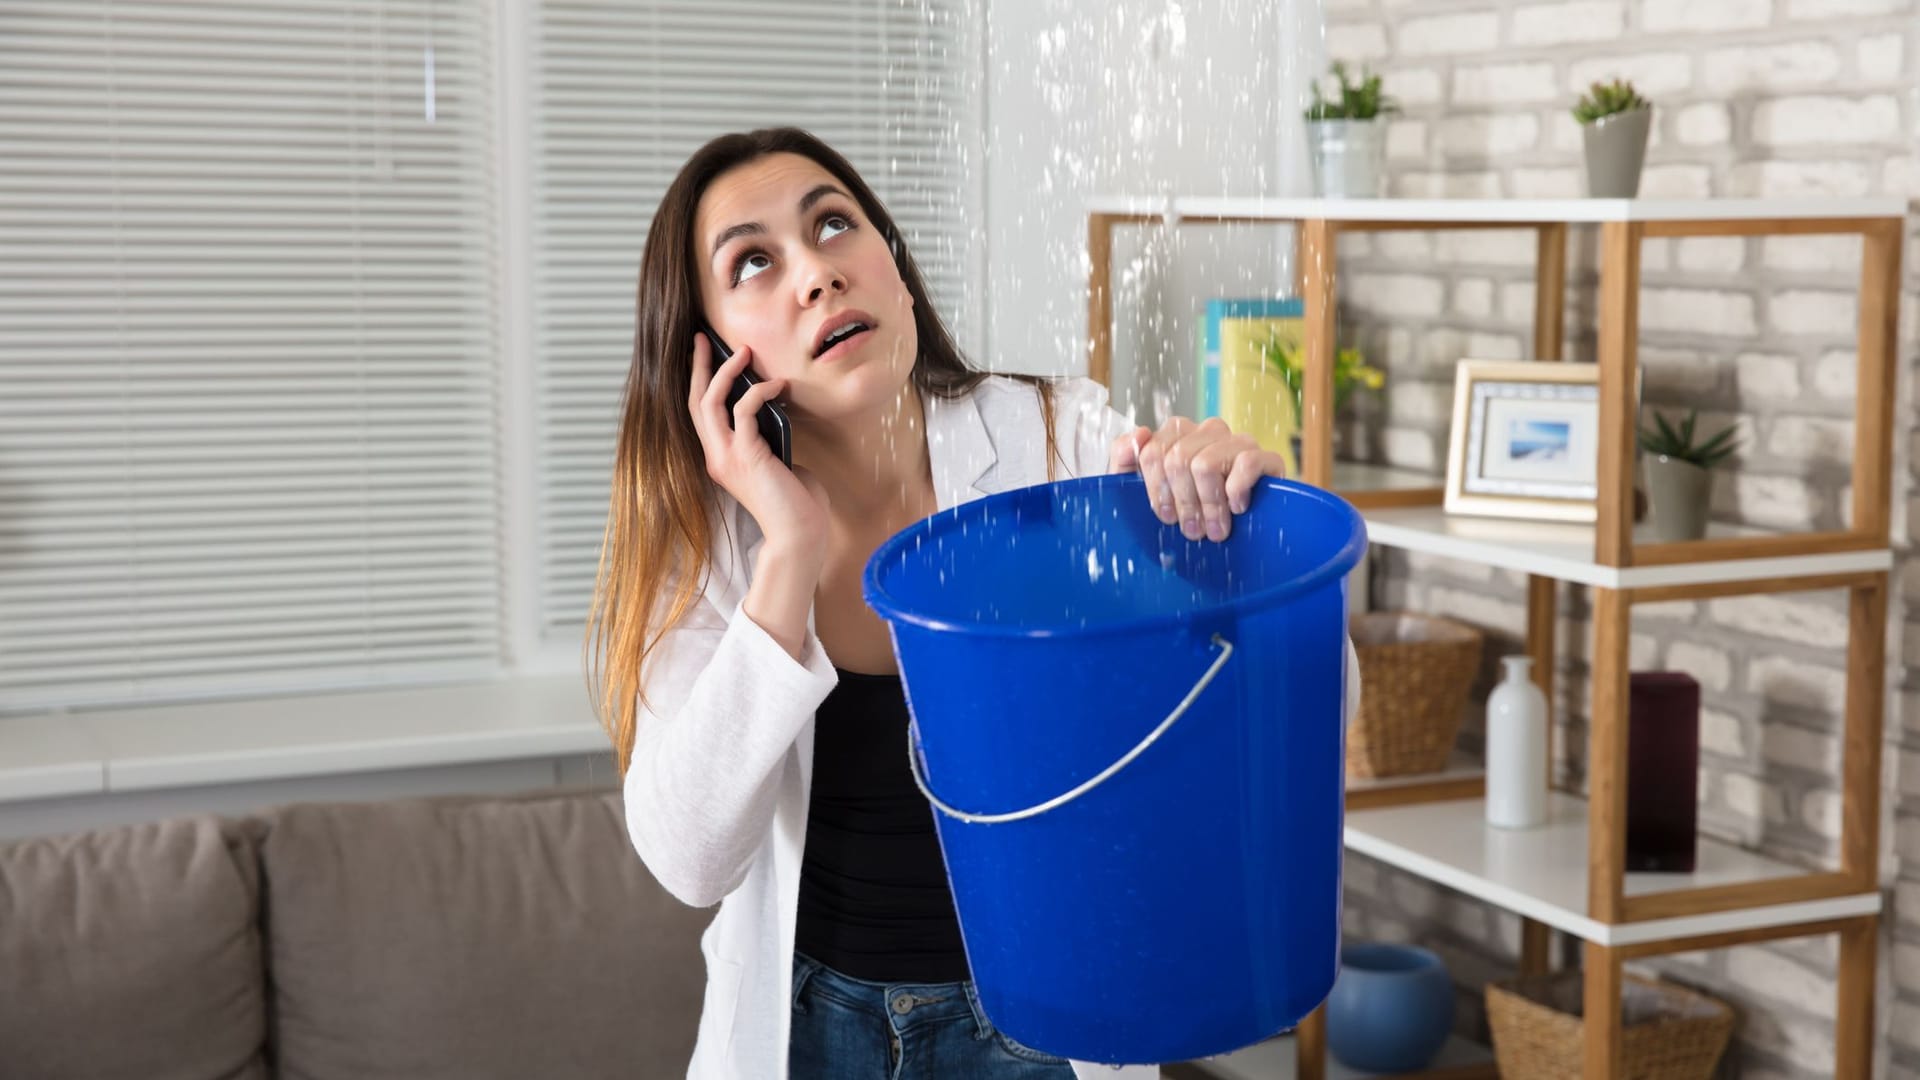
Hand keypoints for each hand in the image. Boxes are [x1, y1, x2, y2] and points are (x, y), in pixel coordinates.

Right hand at [687, 333, 829, 565]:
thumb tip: (773, 407)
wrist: (800, 534)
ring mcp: (727, 458)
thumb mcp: (775, 461)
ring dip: (726, 372)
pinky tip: (779, 385)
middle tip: (705, 338)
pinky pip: (744, 410)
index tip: (703, 353)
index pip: (700, 413)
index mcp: (720, 458)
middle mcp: (716, 457)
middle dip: (699, 366)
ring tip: (744, 352)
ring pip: (712, 402)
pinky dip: (760, 392)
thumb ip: (767, 438)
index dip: (699, 381)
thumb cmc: (796, 503)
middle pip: (696, 402)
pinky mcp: (747, 456)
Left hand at [1108, 416, 1288, 542]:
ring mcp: (1238, 442)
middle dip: (1183, 503)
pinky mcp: (1267, 457)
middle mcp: (1207, 432)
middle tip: (1192, 530)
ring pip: (1206, 464)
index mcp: (1177, 435)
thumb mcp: (1144, 492)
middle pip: (1177, 459)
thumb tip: (1139, 435)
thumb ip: (1125, 460)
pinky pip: (1247, 463)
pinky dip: (1238, 491)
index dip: (1156, 490)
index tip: (1166, 516)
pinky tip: (1238, 508)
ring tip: (1215, 529)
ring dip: (1209, 505)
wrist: (1245, 538)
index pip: (1152, 451)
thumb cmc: (1189, 512)